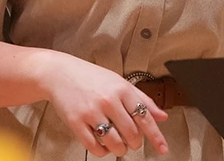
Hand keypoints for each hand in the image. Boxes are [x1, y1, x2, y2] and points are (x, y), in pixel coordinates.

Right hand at [40, 53, 168, 156]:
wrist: (60, 72)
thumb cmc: (90, 76)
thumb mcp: (119, 81)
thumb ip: (142, 98)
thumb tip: (162, 116)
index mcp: (122, 88)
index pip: (144, 116)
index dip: (156, 135)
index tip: (163, 148)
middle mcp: (108, 100)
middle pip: (132, 133)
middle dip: (135, 143)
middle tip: (132, 141)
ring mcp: (92, 111)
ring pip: (115, 143)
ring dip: (120, 149)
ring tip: (118, 144)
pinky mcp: (76, 122)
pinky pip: (94, 147)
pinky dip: (102, 151)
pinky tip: (103, 145)